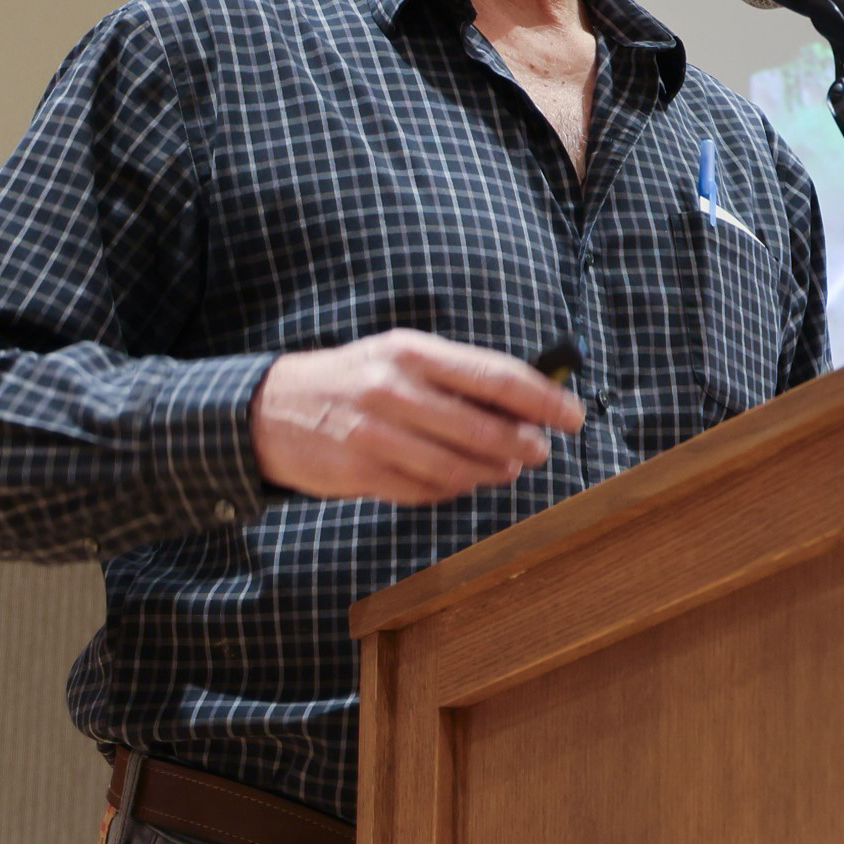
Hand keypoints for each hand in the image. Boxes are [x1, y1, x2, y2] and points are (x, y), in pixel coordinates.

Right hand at [252, 330, 588, 505]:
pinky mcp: (360, 472)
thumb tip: (529, 400)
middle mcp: (394, 390)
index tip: (573, 416)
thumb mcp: (402, 357)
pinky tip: (462, 482)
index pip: (496, 377)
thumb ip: (459, 376)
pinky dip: (452, 490)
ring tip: (508, 470)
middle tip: (542, 451)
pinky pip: (425, 490)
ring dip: (493, 473)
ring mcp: (374, 434)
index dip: (544, 401)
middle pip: (483, 427)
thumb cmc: (353, 379)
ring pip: (457, 466)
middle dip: (525, 444)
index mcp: (413, 352)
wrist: (271, 409)